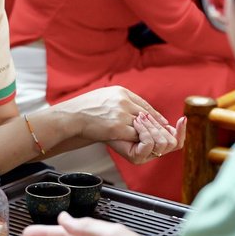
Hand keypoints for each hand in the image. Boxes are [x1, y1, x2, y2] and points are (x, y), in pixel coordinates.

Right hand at [50, 86, 168, 144]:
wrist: (70, 116)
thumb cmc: (85, 109)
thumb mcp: (105, 97)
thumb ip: (122, 102)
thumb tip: (138, 112)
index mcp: (121, 92)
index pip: (144, 104)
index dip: (154, 115)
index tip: (163, 122)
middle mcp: (123, 100)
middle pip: (147, 115)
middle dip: (155, 125)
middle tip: (164, 132)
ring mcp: (120, 114)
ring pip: (142, 126)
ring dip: (147, 134)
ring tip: (151, 139)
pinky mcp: (116, 127)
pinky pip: (134, 135)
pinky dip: (138, 139)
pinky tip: (139, 143)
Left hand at [109, 113, 185, 163]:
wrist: (96, 121)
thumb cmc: (115, 117)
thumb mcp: (140, 115)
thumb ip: (155, 119)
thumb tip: (175, 122)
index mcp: (156, 142)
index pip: (177, 142)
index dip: (182, 131)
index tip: (182, 119)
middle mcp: (152, 152)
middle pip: (172, 142)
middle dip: (158, 125)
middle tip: (143, 116)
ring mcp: (145, 156)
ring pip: (163, 143)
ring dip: (152, 127)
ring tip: (138, 119)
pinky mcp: (137, 158)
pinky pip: (150, 144)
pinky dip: (144, 131)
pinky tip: (135, 124)